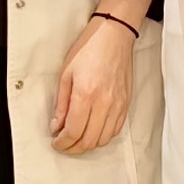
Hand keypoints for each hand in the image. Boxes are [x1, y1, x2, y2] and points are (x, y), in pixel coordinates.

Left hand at [52, 12, 139, 154]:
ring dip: (89, 145)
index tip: (57, 143)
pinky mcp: (126, 103)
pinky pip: (116, 130)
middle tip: (65, 145)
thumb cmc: (89, 49)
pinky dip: (104, 136)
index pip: (73, 131)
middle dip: (74, 148)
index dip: (62, 143)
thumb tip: (57, 126)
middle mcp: (104, 103)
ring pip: (104, 139)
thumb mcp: (66, 74)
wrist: (114, 36)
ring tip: (78, 140)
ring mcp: (118, 104)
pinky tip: (94, 132)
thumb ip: (61, 104)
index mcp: (86, 94)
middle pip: (89, 140)